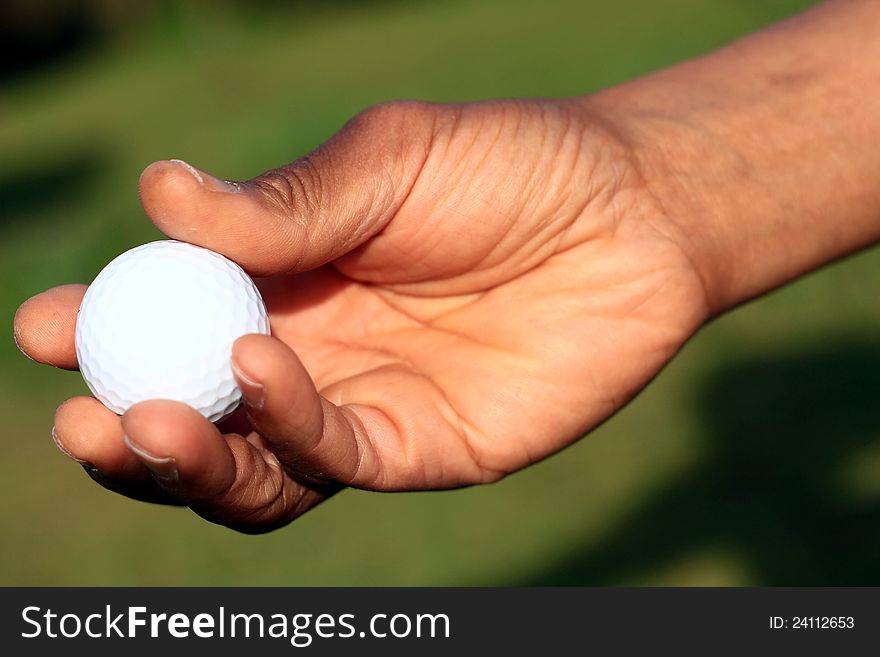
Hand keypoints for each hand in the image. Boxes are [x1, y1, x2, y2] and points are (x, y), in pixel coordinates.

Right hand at [14, 99, 707, 531]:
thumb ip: (286, 202)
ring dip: (190, 459)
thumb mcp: (388, 162)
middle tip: (81, 411)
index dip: (103, 332)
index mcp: (284, 282)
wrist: (630, 215)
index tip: (45, 325)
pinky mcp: (423, 448)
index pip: (171, 324)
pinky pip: (335, 460)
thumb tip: (157, 195)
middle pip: (198, 418)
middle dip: (128, 426)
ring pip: (254, 469)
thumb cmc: (511, 167)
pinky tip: (262, 370)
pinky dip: (286, 428)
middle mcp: (312, 356)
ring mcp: (363, 409)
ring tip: (144, 417)